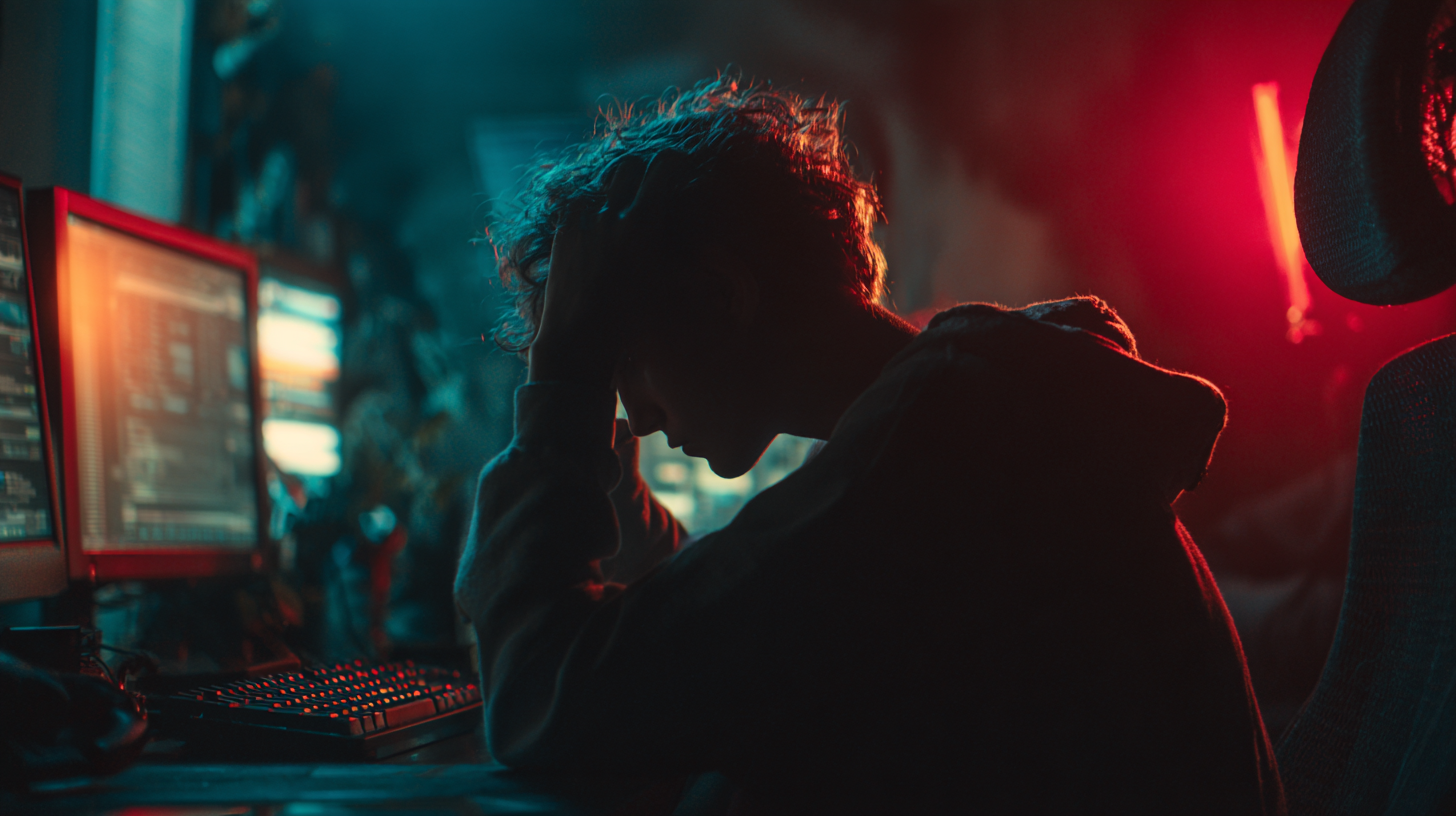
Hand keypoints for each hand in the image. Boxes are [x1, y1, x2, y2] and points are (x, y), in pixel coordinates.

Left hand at [528, 151, 691, 387]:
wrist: (577, 339)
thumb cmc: (628, 321)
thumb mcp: (665, 288)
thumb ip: (685, 261)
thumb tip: (706, 256)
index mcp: (641, 223)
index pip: (663, 169)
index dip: (676, 160)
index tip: (683, 162)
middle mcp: (610, 213)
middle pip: (629, 165)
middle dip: (644, 168)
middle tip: (652, 181)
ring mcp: (582, 220)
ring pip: (601, 182)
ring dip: (616, 185)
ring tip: (623, 201)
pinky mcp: (561, 232)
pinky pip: (578, 203)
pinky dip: (592, 205)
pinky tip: (597, 223)